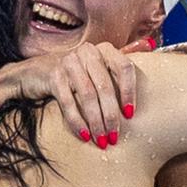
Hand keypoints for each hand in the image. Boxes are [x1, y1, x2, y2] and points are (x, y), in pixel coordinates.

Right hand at [17, 40, 153, 145]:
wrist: (36, 74)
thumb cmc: (76, 75)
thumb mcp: (98, 68)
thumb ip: (119, 64)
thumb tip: (151, 46)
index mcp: (104, 49)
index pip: (124, 67)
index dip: (129, 92)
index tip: (130, 115)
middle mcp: (88, 52)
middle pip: (105, 86)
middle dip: (111, 116)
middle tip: (114, 137)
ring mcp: (69, 62)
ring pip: (87, 96)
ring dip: (96, 122)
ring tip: (101, 140)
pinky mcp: (53, 76)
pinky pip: (68, 102)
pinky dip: (77, 121)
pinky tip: (84, 135)